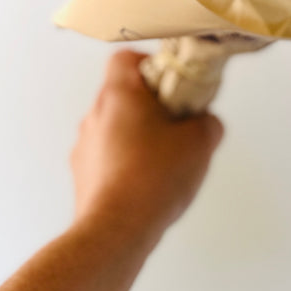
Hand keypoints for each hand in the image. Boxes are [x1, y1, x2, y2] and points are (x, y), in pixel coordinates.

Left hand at [71, 50, 223, 244]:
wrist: (116, 231)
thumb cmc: (153, 179)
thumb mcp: (201, 142)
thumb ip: (208, 122)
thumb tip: (206, 123)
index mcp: (118, 95)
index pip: (125, 58)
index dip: (151, 65)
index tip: (171, 84)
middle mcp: (95, 115)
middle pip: (123, 95)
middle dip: (151, 107)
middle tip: (177, 125)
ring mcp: (84, 147)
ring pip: (115, 128)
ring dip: (139, 138)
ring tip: (165, 162)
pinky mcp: (83, 176)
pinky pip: (108, 158)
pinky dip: (127, 164)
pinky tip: (149, 185)